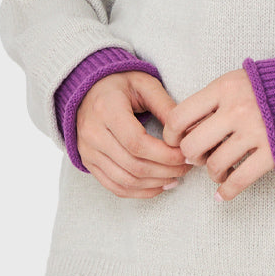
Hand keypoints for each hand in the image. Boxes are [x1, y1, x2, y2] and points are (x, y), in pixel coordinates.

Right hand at [76, 71, 189, 198]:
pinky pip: (114, 186)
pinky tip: (159, 186)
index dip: (165, 154)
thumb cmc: (120, 83)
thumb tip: (185, 132)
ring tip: (177, 177)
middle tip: (187, 166)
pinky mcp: (88, 163)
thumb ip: (165, 106)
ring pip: (125, 180)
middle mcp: (93, 133)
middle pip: (133, 165)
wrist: (87, 89)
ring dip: (155, 184)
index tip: (186, 154)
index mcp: (107, 109)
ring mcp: (88, 151)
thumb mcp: (145, 83)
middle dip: (165, 170)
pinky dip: (139, 192)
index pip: (137, 142)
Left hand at [162, 68, 274, 202]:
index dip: (171, 134)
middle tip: (198, 155)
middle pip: (191, 145)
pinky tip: (223, 194)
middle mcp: (237, 109)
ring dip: (212, 172)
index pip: (179, 116)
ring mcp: (255, 132)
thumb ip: (212, 100)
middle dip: (191, 156)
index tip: (175, 140)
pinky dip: (227, 191)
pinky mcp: (272, 152)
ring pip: (214, 165)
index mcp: (224, 88)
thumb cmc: (269, 86)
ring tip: (219, 169)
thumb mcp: (237, 80)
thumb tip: (184, 130)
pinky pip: (239, 180)